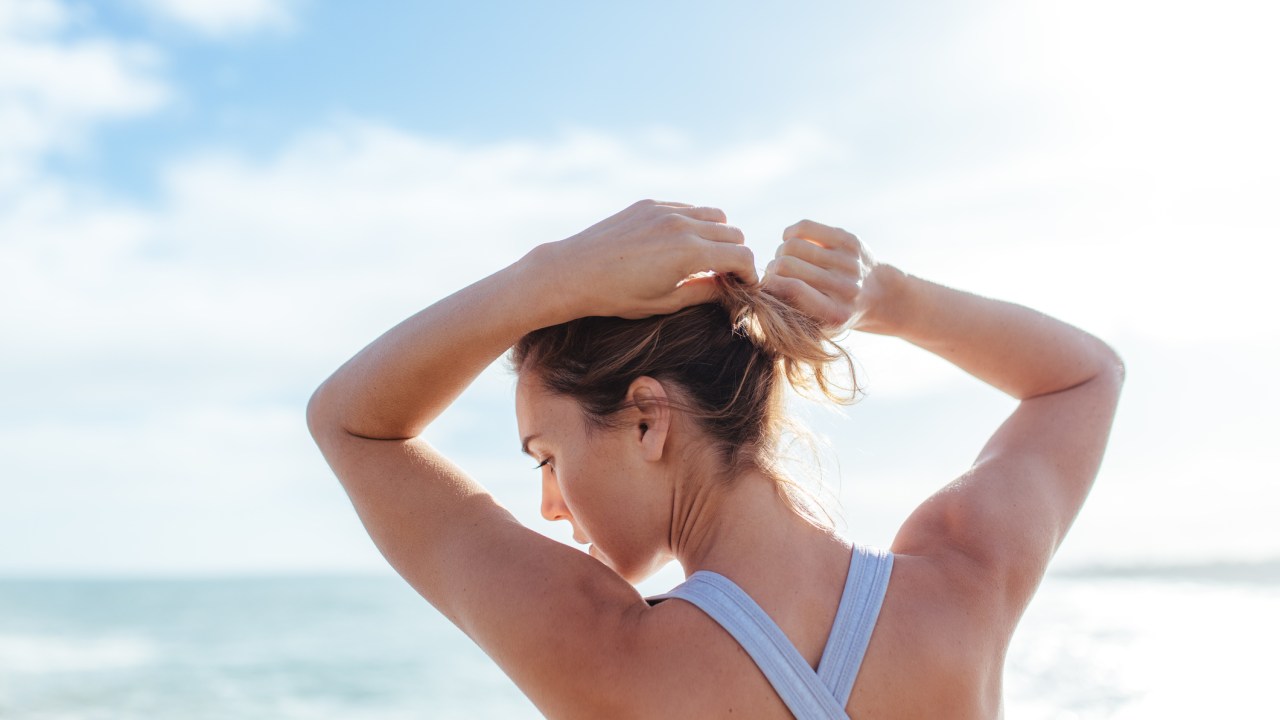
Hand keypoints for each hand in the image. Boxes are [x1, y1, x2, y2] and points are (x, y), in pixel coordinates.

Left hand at [548, 199, 757, 319]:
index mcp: (689, 253)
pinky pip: (687, 207)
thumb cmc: (617, 296)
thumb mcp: (665, 302)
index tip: (746, 286)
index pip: (741, 256)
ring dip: (719, 234)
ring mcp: (665, 210)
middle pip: (733, 232)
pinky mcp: (648, 203)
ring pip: (713, 214)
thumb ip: (703, 292)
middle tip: (727, 274)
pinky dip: (694, 223)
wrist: (573, 272)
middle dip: (737, 254)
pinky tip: (680, 242)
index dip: (750, 274)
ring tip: (707, 256)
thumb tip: (728, 288)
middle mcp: (682, 225)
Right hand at [759, 219, 889, 332]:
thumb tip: (759, 288)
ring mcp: (849, 262)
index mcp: (835, 314)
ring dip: (781, 252)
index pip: (791, 288)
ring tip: (786, 260)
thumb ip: (788, 310)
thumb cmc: (832, 312)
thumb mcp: (813, 325)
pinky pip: (804, 227)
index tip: (767, 287)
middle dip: (773, 268)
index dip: (770, 284)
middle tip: (776, 274)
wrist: (876, 295)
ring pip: (792, 244)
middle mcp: (846, 288)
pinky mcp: (850, 241)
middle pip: (786, 264)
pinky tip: (792, 242)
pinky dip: (790, 234)